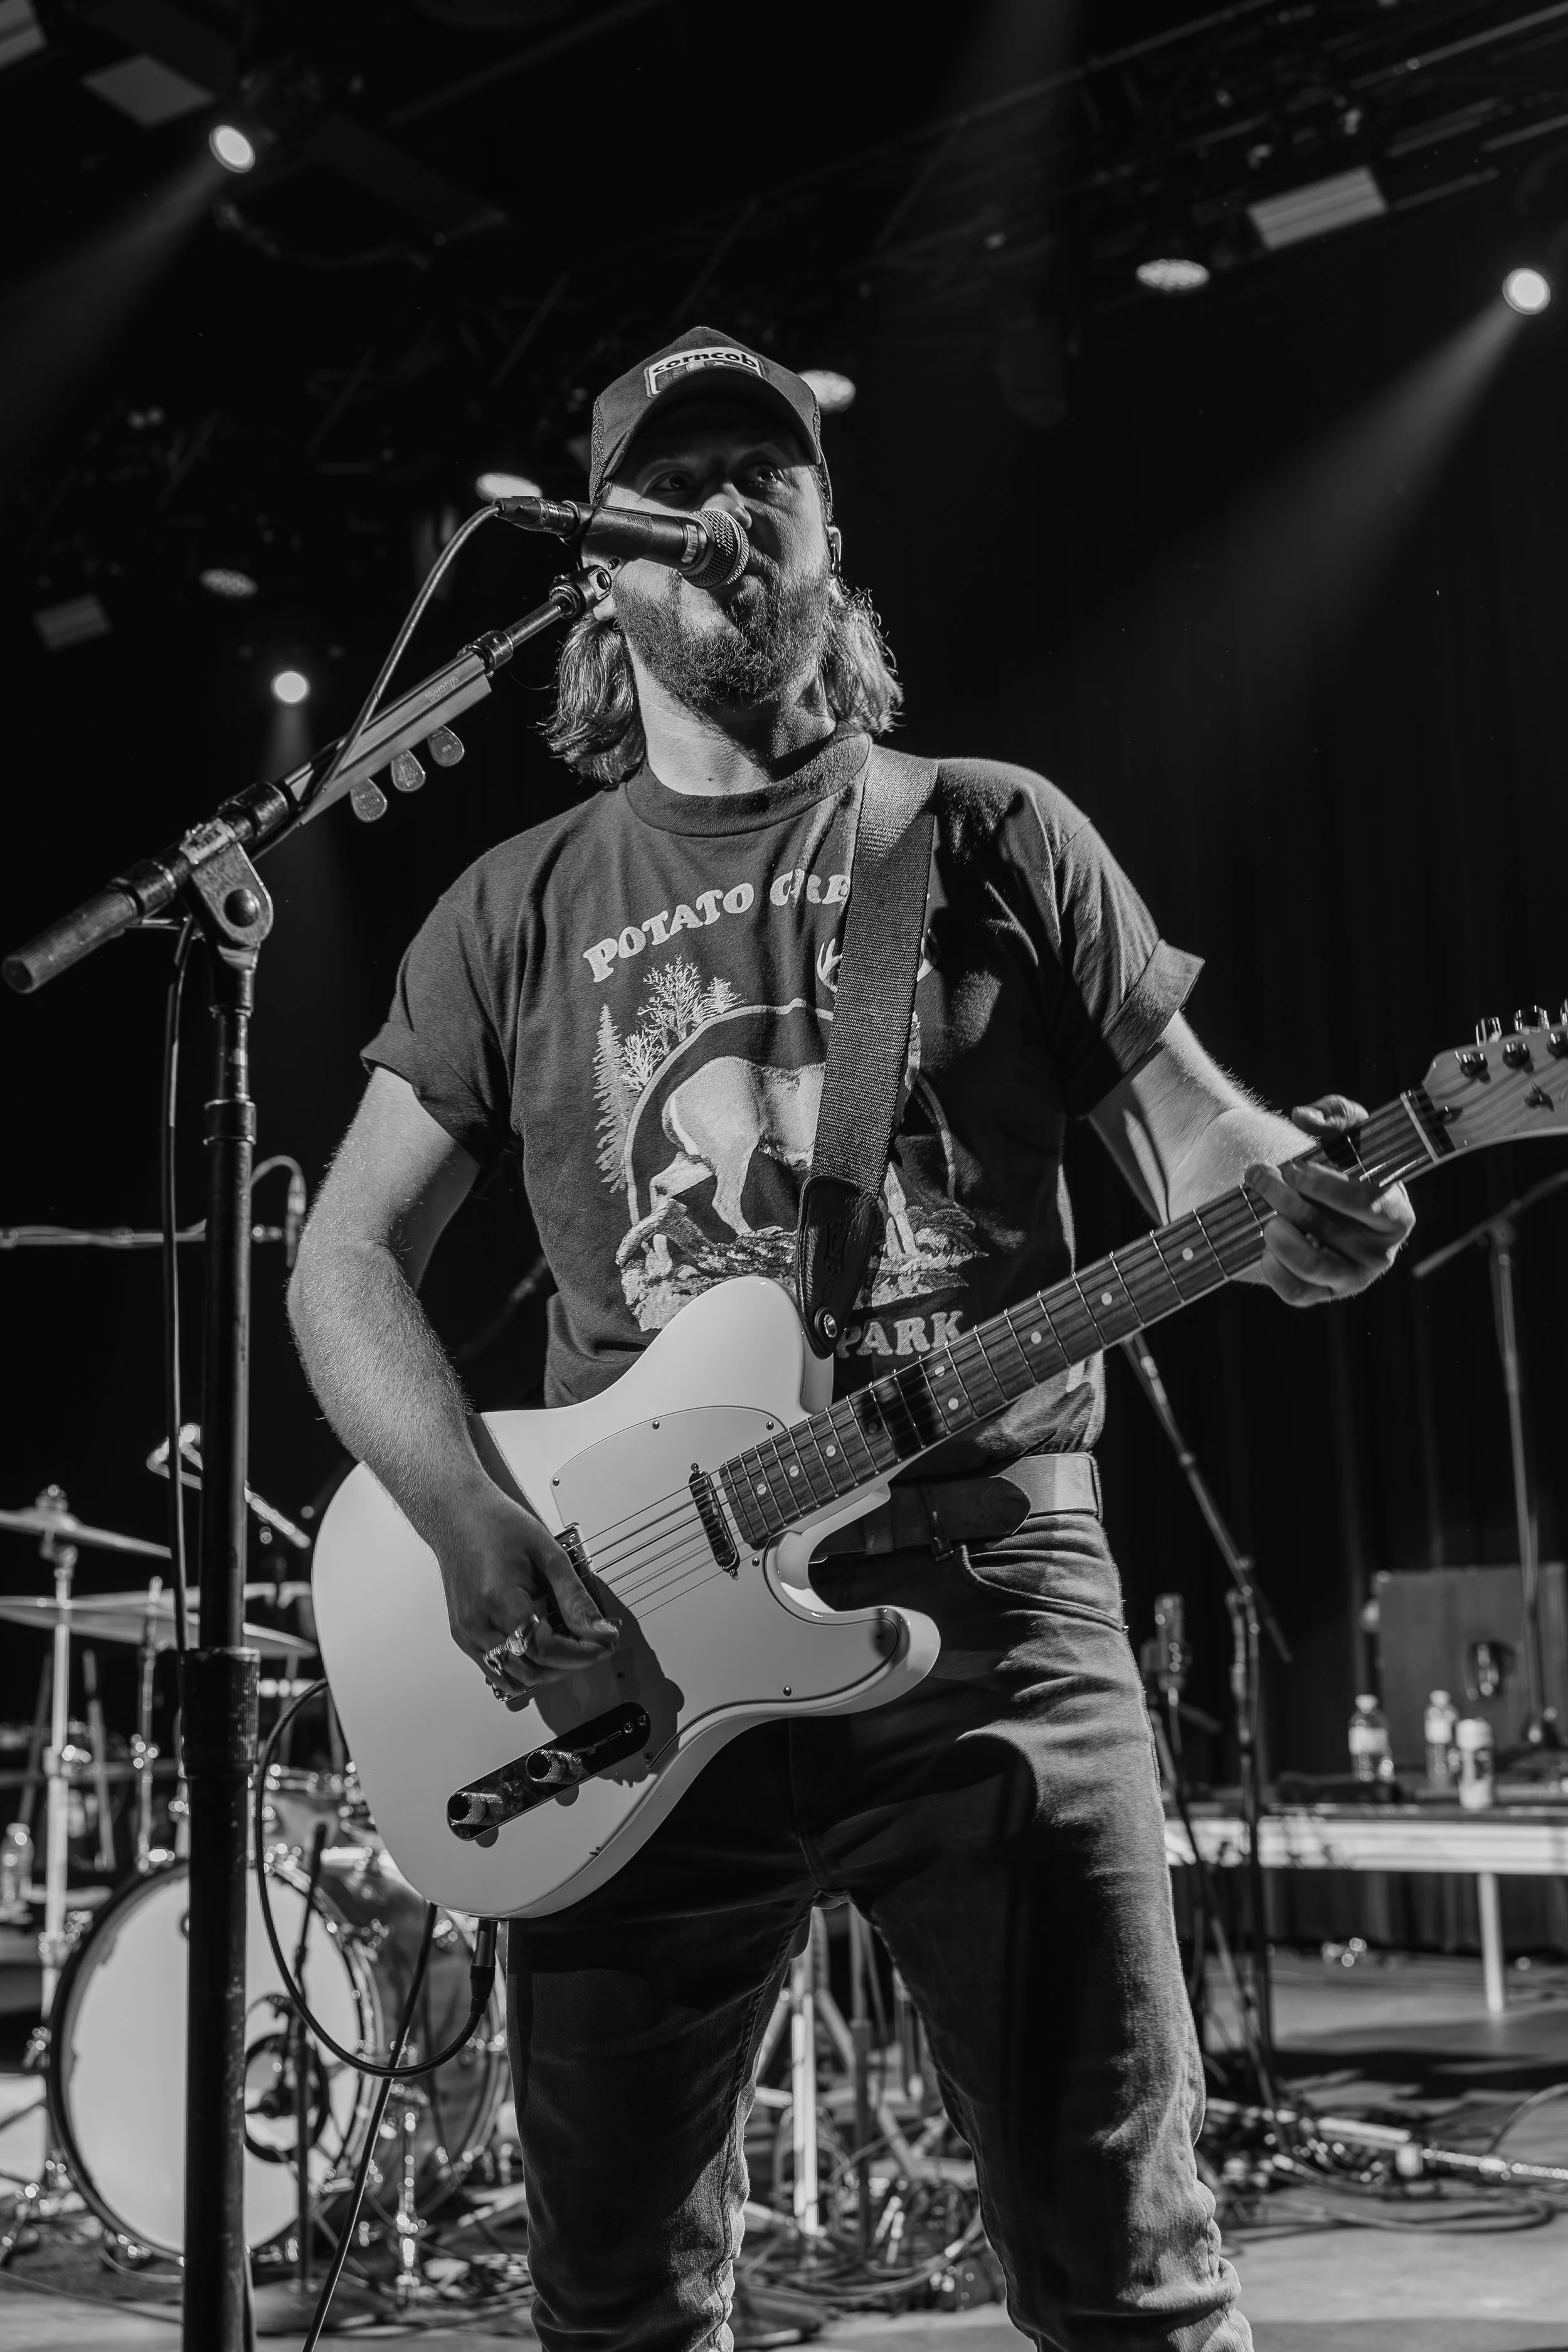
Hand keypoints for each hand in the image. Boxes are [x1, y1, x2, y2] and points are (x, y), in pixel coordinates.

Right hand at [436, 1488, 618, 1698]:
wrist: (459, 1516)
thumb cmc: (499, 1526)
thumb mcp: (549, 1554)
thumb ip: (575, 1598)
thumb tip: (600, 1630)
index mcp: (499, 1599)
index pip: (545, 1649)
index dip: (580, 1654)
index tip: (602, 1644)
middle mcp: (478, 1622)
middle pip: (531, 1670)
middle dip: (568, 1664)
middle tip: (591, 1645)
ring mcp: (467, 1633)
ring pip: (513, 1679)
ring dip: (546, 1671)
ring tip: (567, 1648)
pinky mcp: (463, 1636)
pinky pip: (496, 1670)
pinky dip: (523, 1668)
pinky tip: (540, 1648)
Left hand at [1247, 1095, 1414, 1307]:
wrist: (1312, 1201)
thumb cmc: (1336, 1164)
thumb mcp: (1345, 1131)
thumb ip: (1334, 1113)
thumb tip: (1303, 1117)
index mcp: (1396, 1213)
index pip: (1367, 1202)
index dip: (1324, 1185)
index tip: (1293, 1168)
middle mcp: (1380, 1252)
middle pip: (1326, 1227)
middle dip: (1282, 1197)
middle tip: (1259, 1174)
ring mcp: (1353, 1278)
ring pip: (1312, 1264)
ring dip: (1278, 1235)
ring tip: (1264, 1215)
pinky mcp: (1324, 1295)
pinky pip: (1296, 1292)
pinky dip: (1273, 1268)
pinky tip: (1266, 1245)